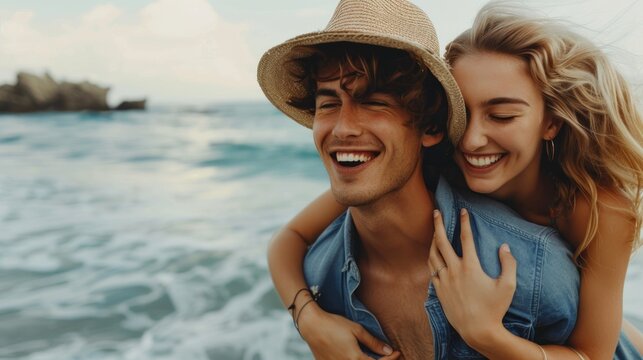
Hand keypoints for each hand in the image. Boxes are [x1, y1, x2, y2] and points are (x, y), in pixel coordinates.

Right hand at [297, 302, 400, 359]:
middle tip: (390, 356)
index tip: (398, 352)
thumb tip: (388, 350)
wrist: (312, 326)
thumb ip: (373, 342)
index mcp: (356, 359)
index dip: (391, 359)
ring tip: (375, 357)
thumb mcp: (356, 330)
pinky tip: (360, 357)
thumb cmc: (334, 325)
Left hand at [428, 208, 516, 346]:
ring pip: (433, 255)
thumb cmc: (495, 309)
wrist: (477, 330)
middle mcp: (454, 271)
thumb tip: (504, 246)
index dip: (464, 222)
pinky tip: (433, 255)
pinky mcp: (439, 290)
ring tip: (434, 232)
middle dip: (438, 224)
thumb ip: (509, 264)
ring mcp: (444, 281)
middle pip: (441, 241)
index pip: (465, 238)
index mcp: (470, 267)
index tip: (463, 211)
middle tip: (436, 211)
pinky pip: (432, 270)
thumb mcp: (508, 286)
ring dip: (433, 240)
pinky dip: (431, 259)